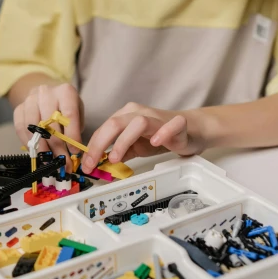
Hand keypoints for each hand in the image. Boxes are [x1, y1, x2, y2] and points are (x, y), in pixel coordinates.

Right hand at [13, 83, 83, 166]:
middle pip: (50, 122)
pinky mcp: (19, 108)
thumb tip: (74, 154)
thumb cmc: (64, 108)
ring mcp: (30, 99)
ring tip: (49, 160)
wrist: (46, 95)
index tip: (74, 151)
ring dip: (41, 147)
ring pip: (34, 126)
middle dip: (57, 146)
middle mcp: (46, 92)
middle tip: (62, 161)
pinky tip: (36, 152)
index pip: (69, 114)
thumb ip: (75, 131)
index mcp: (65, 91)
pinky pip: (21, 128)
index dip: (72, 135)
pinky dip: (28, 143)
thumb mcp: (76, 114)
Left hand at [81, 102, 206, 172]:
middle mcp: (139, 113)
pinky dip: (162, 132)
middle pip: (115, 123)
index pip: (104, 129)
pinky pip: (170, 125)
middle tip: (93, 163)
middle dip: (100, 144)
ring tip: (116, 158)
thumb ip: (118, 154)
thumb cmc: (161, 137)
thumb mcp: (134, 147)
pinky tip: (155, 143)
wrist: (191, 131)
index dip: (92, 148)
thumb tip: (98, 165)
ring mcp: (158, 117)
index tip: (86, 165)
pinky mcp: (178, 123)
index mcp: (126, 117)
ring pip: (137, 122)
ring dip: (124, 140)